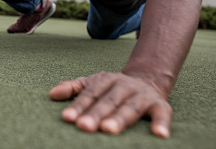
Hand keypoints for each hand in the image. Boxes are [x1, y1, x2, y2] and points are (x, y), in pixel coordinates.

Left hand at [49, 72, 171, 137]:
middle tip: (83, 127)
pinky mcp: (160, 104)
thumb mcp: (92, 84)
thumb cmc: (111, 89)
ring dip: (120, 119)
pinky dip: (161, 123)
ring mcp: (142, 95)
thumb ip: (73, 88)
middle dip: (95, 114)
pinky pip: (162, 113)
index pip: (90, 93)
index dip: (79, 105)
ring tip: (108, 130)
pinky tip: (159, 135)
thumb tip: (52, 94)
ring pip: (130, 107)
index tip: (67, 118)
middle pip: (108, 101)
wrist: (147, 80)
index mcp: (105, 80)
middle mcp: (124, 85)